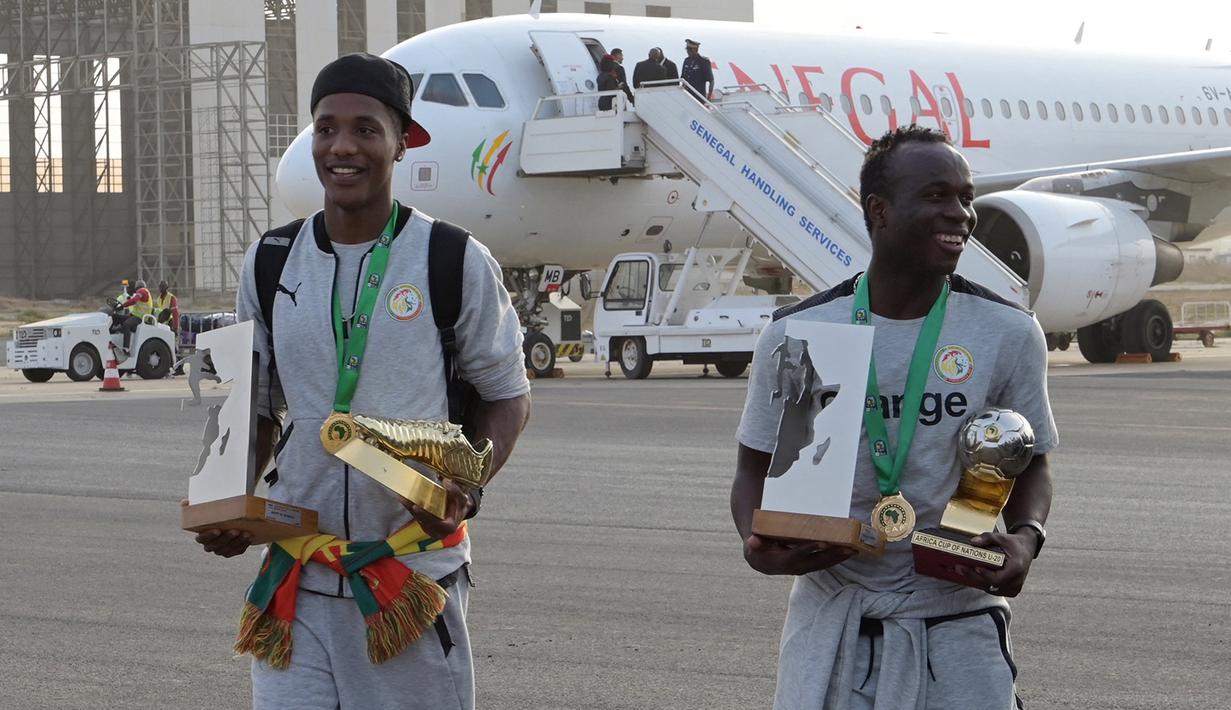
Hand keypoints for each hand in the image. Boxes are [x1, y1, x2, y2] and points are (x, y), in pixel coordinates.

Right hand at [182, 500, 253, 556]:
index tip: (217, 530)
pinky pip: (238, 550)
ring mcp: (221, 550)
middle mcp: (210, 546)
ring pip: (228, 549)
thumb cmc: (213, 516)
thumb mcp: (203, 510)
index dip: (209, 536)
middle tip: (235, 530)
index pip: (201, 539)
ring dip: (237, 542)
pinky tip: (250, 537)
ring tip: (246, 533)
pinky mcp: (231, 551)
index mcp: (201, 537)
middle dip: (226, 539)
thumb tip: (184, 502)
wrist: (227, 523)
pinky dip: (244, 544)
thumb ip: (192, 507)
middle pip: (216, 546)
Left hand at [403, 479, 472, 539]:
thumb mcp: (463, 499)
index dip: (424, 515)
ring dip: (408, 507)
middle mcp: (438, 531)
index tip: (415, 507)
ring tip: (400, 496)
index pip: (435, 523)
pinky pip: (416, 516)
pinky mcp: (425, 525)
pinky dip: (409, 507)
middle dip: (412, 510)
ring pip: (417, 519)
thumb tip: (445, 481)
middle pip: (422, 520)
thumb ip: (456, 491)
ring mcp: (430, 530)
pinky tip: (402, 498)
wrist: (460, 511)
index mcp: (449, 527)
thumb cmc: (461, 506)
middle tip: (404, 499)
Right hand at [742, 533, 856, 575]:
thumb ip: (754, 542)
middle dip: (833, 555)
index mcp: (782, 561)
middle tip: (848, 547)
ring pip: (824, 564)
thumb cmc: (758, 549)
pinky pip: (824, 563)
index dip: (809, 549)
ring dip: (839, 558)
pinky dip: (836, 558)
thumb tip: (752, 540)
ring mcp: (804, 568)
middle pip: (816, 561)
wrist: (760, 562)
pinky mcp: (809, 566)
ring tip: (854, 550)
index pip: (798, 555)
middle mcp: (795, 567)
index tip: (822, 542)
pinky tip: (848, 552)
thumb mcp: (754, 545)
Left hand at [957, 530, 1037, 596]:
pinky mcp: (1011, 591)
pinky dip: (984, 583)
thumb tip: (972, 542)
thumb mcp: (1001, 537)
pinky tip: (973, 575)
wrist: (1026, 550)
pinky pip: (994, 590)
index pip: (998, 578)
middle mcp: (1016, 581)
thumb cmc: (1013, 543)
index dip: (985, 575)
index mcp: (1016, 569)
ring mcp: (1014, 588)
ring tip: (963, 571)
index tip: (975, 567)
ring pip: (991, 589)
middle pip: (991, 584)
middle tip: (959, 568)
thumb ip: (987, 538)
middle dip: (974, 577)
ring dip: (977, 581)